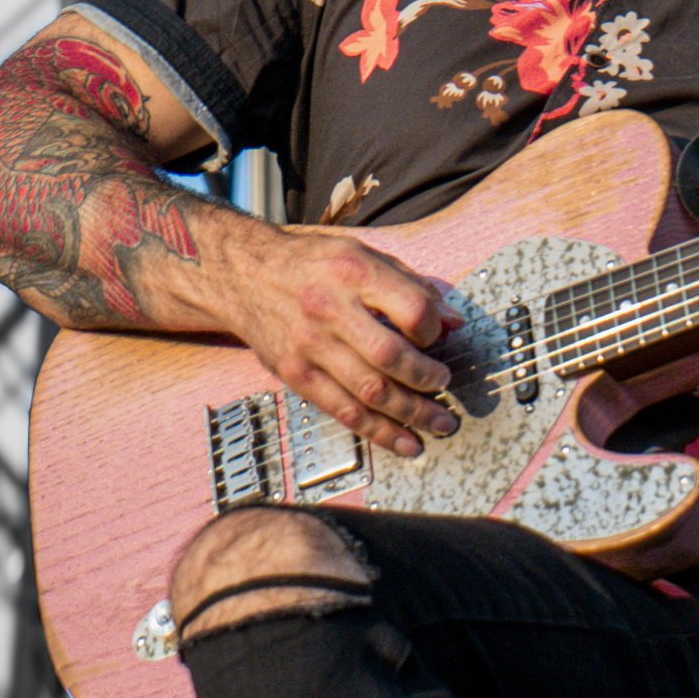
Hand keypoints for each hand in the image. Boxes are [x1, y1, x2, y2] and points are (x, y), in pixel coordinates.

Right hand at [214, 218, 457, 458]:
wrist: (245, 275)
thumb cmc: (312, 264)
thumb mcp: (362, 255)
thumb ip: (410, 285)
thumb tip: (453, 321)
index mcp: (353, 273)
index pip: (410, 309)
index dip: (434, 328)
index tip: (439, 336)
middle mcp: (330, 310)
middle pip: (391, 356)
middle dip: (427, 378)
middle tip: (444, 384)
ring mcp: (310, 346)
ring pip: (370, 391)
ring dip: (412, 413)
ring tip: (441, 423)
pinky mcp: (296, 374)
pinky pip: (343, 411)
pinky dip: (379, 432)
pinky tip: (405, 442)